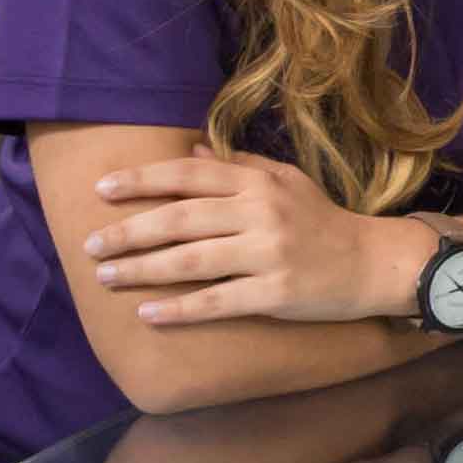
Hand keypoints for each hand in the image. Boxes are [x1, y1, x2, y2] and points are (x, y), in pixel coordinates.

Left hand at [80, 147, 413, 325]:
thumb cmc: (323, 221)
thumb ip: (238, 165)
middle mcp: (262, 214)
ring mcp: (269, 254)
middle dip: (128, 232)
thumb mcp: (287, 182)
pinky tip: (147, 315)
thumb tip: (188, 147)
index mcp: (260, 184)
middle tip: (88, 245)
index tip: (101, 190)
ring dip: (141, 269)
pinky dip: (179, 310)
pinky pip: (218, 302)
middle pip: (180, 219)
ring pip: (191, 261)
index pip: (190, 174)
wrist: (374, 262)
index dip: (142, 180)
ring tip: (105, 276)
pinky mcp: (276, 293)